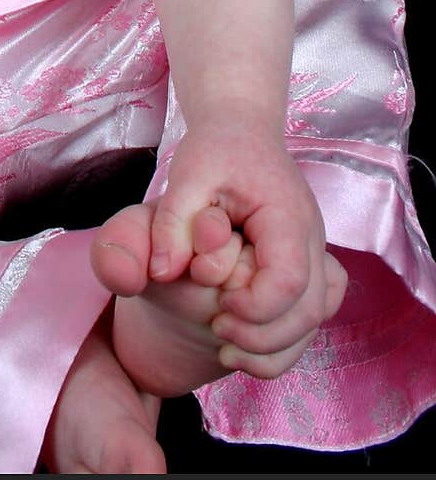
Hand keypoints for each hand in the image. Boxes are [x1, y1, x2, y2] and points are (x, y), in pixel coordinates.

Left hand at [147, 113, 347, 371]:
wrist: (241, 131)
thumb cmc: (215, 151)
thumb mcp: (185, 175)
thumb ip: (171, 221)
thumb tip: (163, 272)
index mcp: (286, 214)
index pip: (290, 279)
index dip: (255, 307)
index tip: (218, 308)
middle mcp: (312, 237)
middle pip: (309, 309)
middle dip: (263, 336)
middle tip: (216, 331)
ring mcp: (315, 252)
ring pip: (315, 318)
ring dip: (275, 346)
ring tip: (226, 348)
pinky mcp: (308, 265)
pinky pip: (312, 313)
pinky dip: (285, 338)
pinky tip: (246, 342)